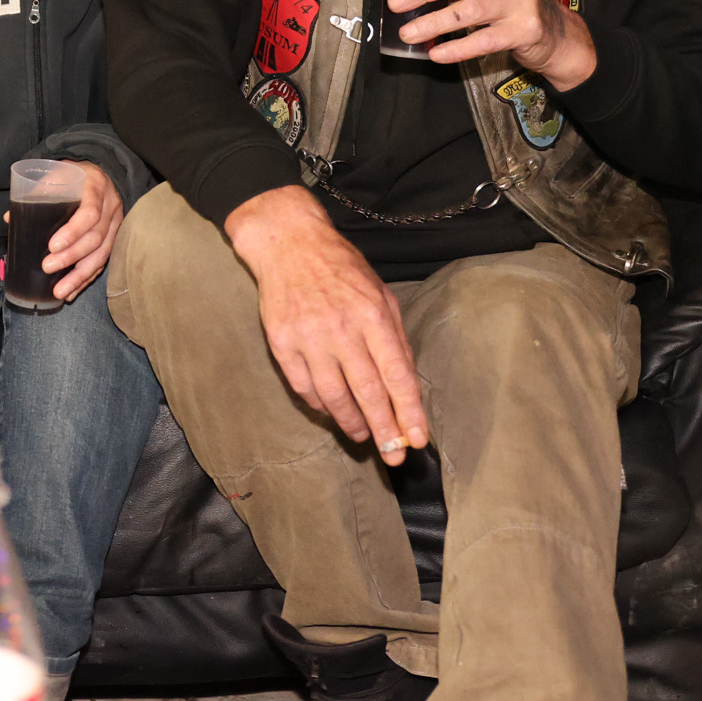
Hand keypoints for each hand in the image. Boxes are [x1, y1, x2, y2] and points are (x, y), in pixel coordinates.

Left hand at [31, 164, 123, 302]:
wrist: (100, 172)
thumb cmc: (73, 175)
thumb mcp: (57, 175)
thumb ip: (36, 193)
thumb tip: (9, 218)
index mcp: (96, 187)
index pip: (89, 213)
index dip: (73, 232)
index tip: (52, 246)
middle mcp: (110, 207)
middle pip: (96, 238)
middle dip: (72, 257)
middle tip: (48, 267)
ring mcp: (115, 224)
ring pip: (102, 255)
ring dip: (80, 276)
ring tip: (60, 292)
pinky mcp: (114, 238)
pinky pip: (103, 262)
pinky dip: (86, 279)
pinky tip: (72, 292)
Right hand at [224, 186, 426, 464]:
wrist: (289, 244)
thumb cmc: (342, 270)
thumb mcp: (381, 293)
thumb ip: (395, 337)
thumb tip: (406, 385)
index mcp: (373, 315)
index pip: (397, 374)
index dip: (409, 411)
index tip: (419, 439)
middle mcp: (341, 328)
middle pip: (367, 392)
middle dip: (384, 429)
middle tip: (394, 456)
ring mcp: (308, 337)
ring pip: (334, 395)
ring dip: (351, 422)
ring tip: (363, 436)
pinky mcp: (281, 342)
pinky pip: (303, 387)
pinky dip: (320, 406)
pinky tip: (332, 412)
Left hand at [387, 0, 597, 87]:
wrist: (555, 32)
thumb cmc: (508, 1)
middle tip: (396, 3)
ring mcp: (519, 3)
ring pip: (469, 11)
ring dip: (433, 22)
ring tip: (407, 33)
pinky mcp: (524, 31)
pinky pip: (484, 41)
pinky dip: (457, 48)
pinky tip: (436, 53)